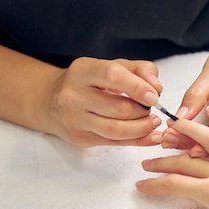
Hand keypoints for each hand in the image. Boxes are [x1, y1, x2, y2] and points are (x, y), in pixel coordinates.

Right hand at [47, 58, 163, 147]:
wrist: (52, 101)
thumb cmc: (90, 81)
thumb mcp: (113, 66)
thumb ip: (140, 70)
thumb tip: (157, 88)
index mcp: (82, 70)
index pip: (112, 76)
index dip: (137, 87)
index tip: (154, 96)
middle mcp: (74, 95)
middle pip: (119, 108)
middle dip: (143, 110)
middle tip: (150, 108)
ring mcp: (75, 119)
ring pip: (117, 130)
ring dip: (142, 128)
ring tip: (152, 121)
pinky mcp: (80, 138)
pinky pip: (115, 143)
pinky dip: (139, 140)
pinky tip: (151, 136)